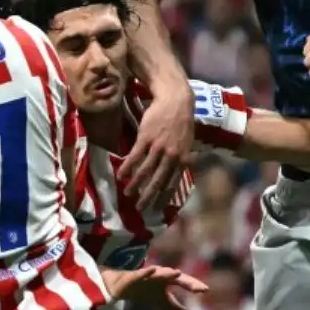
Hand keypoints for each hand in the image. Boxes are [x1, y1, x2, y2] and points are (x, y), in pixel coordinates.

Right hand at [102, 264, 208, 309]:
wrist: (121, 285)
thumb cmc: (147, 292)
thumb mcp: (164, 303)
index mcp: (168, 280)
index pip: (184, 281)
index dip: (193, 285)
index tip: (205, 290)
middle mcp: (159, 275)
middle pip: (174, 276)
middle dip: (185, 280)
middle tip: (197, 287)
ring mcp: (146, 275)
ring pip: (157, 273)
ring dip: (167, 273)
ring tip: (177, 272)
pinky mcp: (132, 277)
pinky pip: (138, 275)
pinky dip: (145, 272)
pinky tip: (152, 269)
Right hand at [120, 84, 194, 208]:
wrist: (176, 100)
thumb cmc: (182, 120)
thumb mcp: (188, 141)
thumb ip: (184, 157)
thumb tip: (182, 170)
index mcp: (183, 158)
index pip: (173, 182)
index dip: (164, 197)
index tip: (157, 209)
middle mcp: (172, 155)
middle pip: (158, 181)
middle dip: (148, 196)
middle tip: (140, 208)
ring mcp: (158, 147)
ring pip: (145, 171)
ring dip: (135, 184)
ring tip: (127, 193)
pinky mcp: (146, 138)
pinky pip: (135, 157)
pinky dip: (127, 168)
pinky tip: (120, 176)